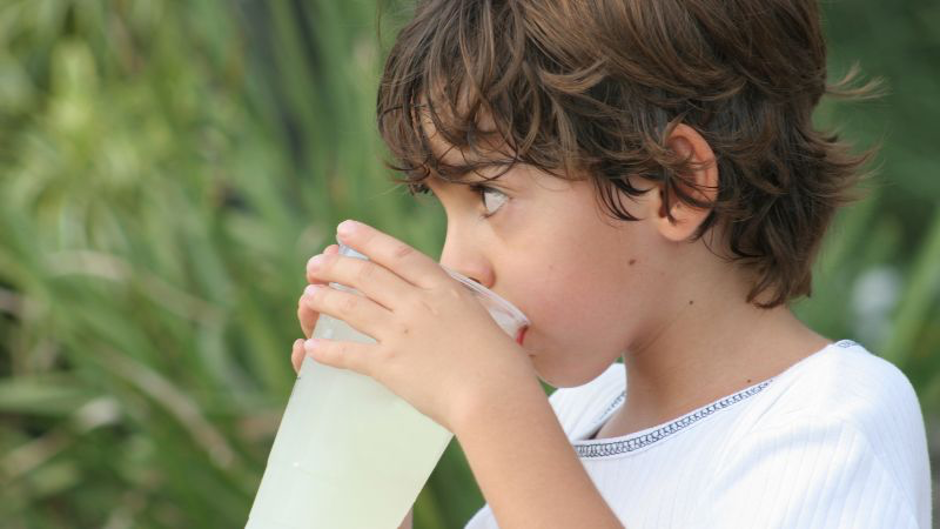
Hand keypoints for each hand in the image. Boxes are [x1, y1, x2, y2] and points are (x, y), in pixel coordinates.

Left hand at [300, 220, 535, 432]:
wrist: (496, 396)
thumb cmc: (503, 364)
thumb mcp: (487, 317)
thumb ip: (465, 306)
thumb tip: (459, 299)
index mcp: (445, 288)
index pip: (398, 254)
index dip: (367, 239)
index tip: (345, 230)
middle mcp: (418, 304)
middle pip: (366, 275)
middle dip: (335, 266)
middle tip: (315, 264)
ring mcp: (401, 333)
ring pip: (351, 307)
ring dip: (323, 299)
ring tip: (308, 295)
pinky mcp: (389, 365)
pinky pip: (348, 353)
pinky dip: (325, 349)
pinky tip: (310, 346)